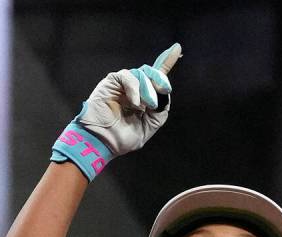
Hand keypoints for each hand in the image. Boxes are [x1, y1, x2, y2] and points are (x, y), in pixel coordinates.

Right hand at [51, 43, 181, 179]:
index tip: (177, 48)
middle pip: (152, 73)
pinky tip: (135, 103)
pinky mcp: (112, 82)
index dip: (166, 61)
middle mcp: (134, 88)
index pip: (156, 77)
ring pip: (142, 74)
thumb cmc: (123, 138)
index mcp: (143, 97)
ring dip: (148, 89)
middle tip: (165, 90)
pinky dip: (135, 89)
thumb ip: (161, 110)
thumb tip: (165, 92)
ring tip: (147, 106)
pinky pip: (128, 77)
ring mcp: (123, 84)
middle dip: (160, 80)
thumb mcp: (150, 125)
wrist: (104, 142)